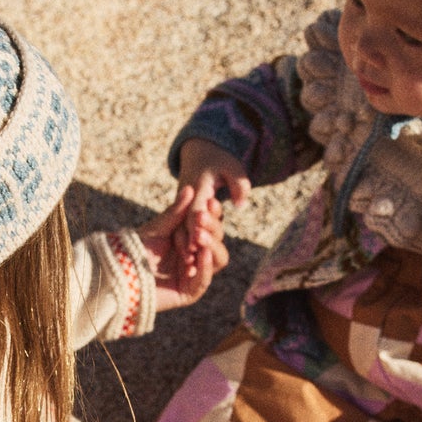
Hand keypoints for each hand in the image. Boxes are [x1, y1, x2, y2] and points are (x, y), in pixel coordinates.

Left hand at [137, 186, 228, 310]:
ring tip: (200, 236)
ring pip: (218, 259)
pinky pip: (204, 280)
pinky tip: (203, 253)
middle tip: (200, 218)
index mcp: (191, 240)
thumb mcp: (158, 228)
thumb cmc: (134, 249)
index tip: (210, 201)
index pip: (211, 226)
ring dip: (212, 245)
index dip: (213, 214)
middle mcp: (196, 257)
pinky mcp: (189, 293)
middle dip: (211, 228)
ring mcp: (195, 275)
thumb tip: (190, 188)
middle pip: (217, 241)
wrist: (118, 272)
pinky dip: (206, 266)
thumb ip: (176, 212)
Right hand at [175, 138, 251, 277]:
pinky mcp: (182, 213)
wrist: (200, 152)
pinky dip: (184, 245)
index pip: (195, 210)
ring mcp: (182, 206)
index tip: (198, 242)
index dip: (196, 226)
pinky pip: (181, 230)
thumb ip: (240, 185)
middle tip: (191, 263)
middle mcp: (187, 199)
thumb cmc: (219, 160)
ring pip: (180, 230)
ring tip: (189, 270)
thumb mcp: (233, 167)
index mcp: (198, 187)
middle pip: (185, 224)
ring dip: (184, 248)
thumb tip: (241, 204)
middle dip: (187, 243)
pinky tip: (189, 265)